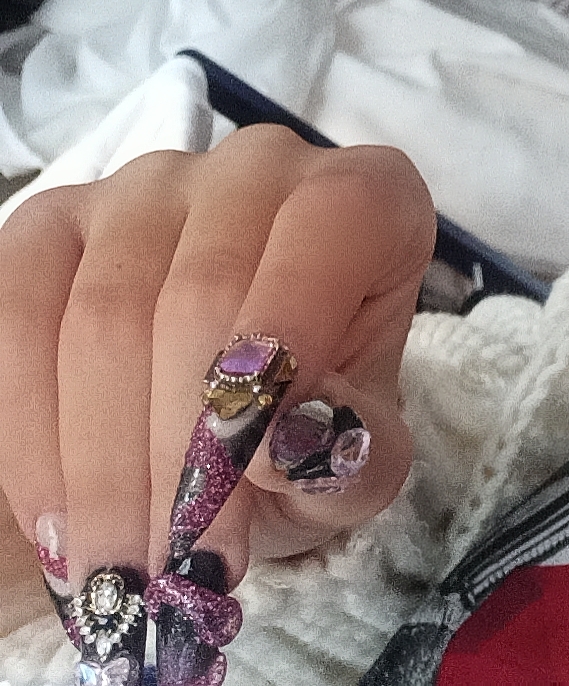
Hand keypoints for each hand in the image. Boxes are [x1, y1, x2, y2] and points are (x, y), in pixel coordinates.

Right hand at [0, 126, 432, 681]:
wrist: (232, 434)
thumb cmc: (312, 431)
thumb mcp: (364, 460)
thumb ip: (360, 453)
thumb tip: (296, 441)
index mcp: (365, 197)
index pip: (332, 229)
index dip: (287, 347)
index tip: (248, 472)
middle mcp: (259, 169)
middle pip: (202, 292)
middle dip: (180, 449)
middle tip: (174, 566)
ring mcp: (144, 190)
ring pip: (103, 312)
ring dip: (100, 461)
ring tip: (119, 567)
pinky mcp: (49, 226)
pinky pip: (16, 311)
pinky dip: (29, 429)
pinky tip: (55, 516)